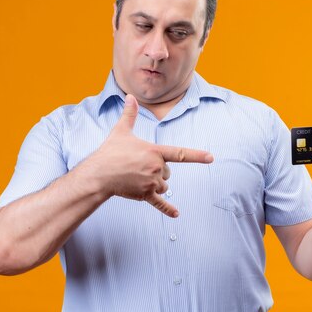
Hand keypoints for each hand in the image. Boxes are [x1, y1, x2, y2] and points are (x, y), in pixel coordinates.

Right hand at [88, 94, 212, 216]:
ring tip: (137, 178)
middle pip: (168, 172)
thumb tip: (129, 96)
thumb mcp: (121, 131)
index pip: (181, 154)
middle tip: (138, 167)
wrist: (99, 173)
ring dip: (155, 184)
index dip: (197, 156)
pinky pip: (160, 203)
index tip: (211, 158)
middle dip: (158, 171)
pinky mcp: (145, 195)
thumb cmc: (110, 152)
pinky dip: (168, 209)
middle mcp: (157, 168)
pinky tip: (176, 214)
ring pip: (164, 186)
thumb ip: (130, 114)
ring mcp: (152, 182)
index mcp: (155, 152)